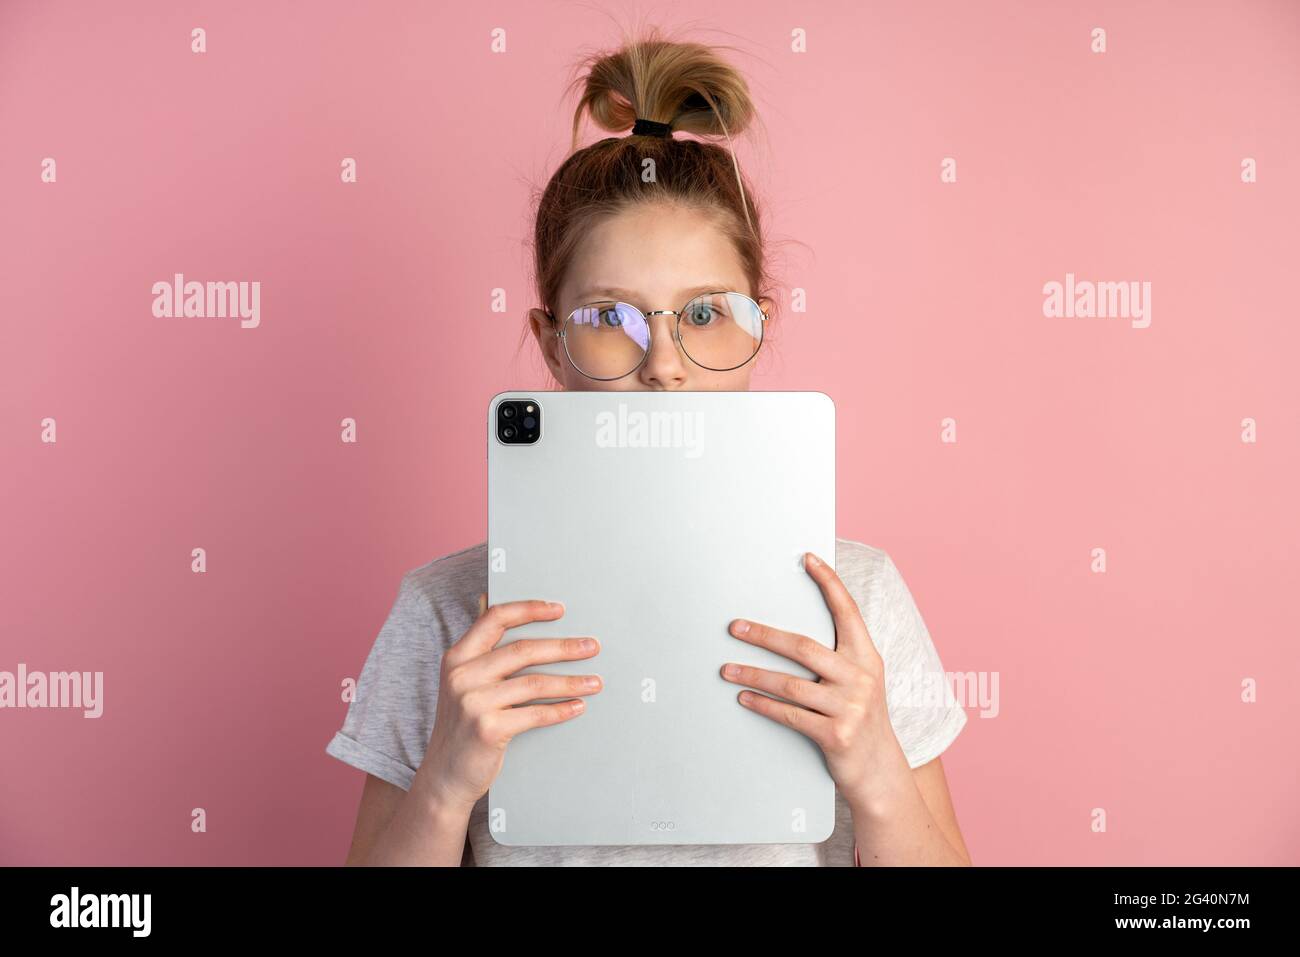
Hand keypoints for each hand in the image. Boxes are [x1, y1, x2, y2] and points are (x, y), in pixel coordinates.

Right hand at [412, 594, 602, 814]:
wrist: (444, 776)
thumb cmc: (463, 727)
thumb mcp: (463, 684)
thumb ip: (482, 653)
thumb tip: (500, 607)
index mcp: (457, 657)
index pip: (496, 619)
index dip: (529, 609)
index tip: (559, 610)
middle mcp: (462, 675)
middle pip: (523, 650)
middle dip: (564, 647)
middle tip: (592, 647)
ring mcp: (473, 702)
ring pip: (535, 682)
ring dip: (571, 681)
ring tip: (595, 682)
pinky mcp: (488, 728)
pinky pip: (535, 714)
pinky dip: (561, 710)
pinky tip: (578, 707)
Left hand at [719, 551, 911, 810]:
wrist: (880, 771)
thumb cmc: (861, 719)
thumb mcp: (860, 683)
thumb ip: (837, 658)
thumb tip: (790, 633)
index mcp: (867, 658)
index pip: (847, 612)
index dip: (829, 583)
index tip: (808, 559)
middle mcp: (861, 677)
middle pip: (804, 647)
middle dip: (764, 636)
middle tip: (735, 627)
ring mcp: (850, 707)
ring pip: (789, 683)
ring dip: (752, 675)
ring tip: (726, 669)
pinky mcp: (835, 734)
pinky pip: (789, 714)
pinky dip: (763, 704)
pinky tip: (744, 697)